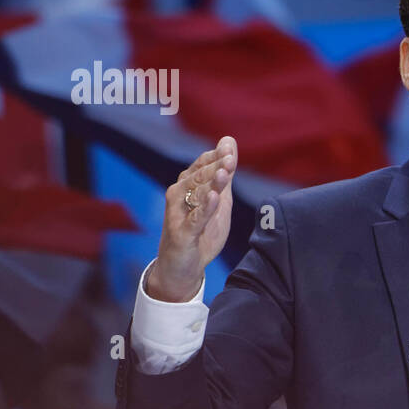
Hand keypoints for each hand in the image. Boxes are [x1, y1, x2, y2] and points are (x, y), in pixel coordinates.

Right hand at [148, 136, 236, 301]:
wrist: (183, 267)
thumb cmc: (201, 231)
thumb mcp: (219, 200)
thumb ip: (225, 173)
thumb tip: (229, 141)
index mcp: (188, 186)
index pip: (201, 165)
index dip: (215, 156)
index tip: (229, 147)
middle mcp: (179, 196)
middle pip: (198, 177)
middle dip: (215, 167)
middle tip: (230, 158)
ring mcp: (178, 215)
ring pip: (195, 195)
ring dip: (211, 183)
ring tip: (225, 173)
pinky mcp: (181, 234)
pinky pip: (194, 219)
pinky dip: (204, 208)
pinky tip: (213, 198)